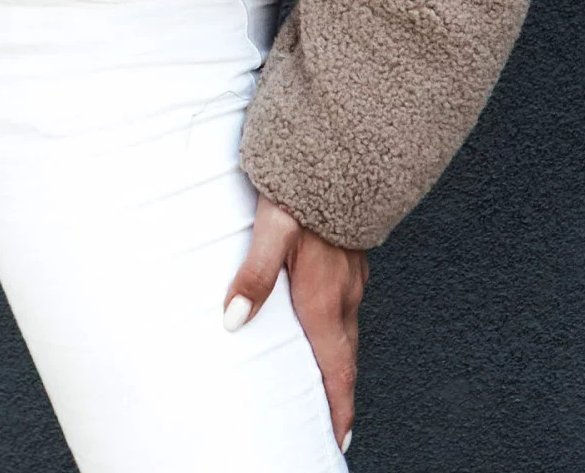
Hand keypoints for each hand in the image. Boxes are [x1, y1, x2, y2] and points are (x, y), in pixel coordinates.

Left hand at [224, 193, 368, 454]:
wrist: (342, 146)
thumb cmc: (303, 185)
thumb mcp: (271, 226)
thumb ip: (254, 273)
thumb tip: (232, 320)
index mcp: (324, 297)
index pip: (336, 368)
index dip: (337, 406)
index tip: (338, 438)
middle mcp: (345, 292)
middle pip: (344, 356)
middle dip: (339, 392)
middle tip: (332, 423)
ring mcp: (352, 273)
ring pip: (347, 328)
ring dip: (339, 359)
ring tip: (327, 380)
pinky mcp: (351, 254)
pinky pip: (348, 302)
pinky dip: (339, 326)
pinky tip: (326, 318)